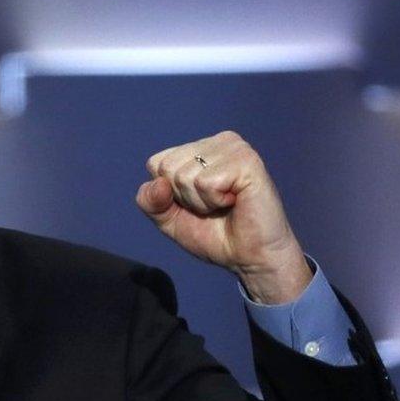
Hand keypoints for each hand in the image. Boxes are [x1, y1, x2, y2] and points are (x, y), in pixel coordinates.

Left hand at [136, 131, 310, 304]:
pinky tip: (235, 202)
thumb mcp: (168, 220)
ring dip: (200, 202)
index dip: (168, 194)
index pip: (156, 163)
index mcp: (200, 148)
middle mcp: (217, 142)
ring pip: (185, 176)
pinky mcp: (247, 161)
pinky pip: (206, 183)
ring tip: (225, 205)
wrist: (249, 258)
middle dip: (184, 198)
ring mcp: (234, 148)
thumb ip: (150, 201)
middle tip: (213, 207)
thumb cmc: (214, 235)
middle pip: (167, 168)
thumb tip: (158, 183)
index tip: (195, 203)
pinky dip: (214, 201)